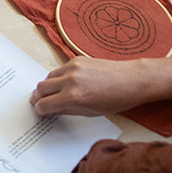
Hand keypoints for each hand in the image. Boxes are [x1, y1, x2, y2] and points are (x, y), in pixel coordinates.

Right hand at [30, 57, 153, 117]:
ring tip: (54, 93)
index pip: (44, 104)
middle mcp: (70, 80)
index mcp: (73, 97)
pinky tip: (67, 83)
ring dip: (47, 86)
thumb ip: (68, 110)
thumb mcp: (91, 112)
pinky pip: (59, 69)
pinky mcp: (76, 59)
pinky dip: (59, 77)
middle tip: (40, 102)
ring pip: (48, 76)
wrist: (132, 80)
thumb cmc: (116, 100)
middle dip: (39, 97)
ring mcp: (72, 67)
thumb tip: (53, 109)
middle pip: (41, 88)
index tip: (41, 111)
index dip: (40, 110)